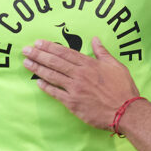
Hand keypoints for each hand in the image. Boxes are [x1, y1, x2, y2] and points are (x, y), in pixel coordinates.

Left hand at [23, 37, 139, 129]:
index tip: (38, 43)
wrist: (125, 110)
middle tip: (26, 50)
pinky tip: (37, 82)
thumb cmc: (123, 88)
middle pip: (55, 62)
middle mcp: (80, 74)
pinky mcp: (72, 103)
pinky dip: (46, 87)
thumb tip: (95, 39)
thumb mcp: (116, 66)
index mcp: (89, 64)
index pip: (65, 52)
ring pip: (52, 75)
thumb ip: (103, 52)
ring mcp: (74, 88)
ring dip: (38, 68)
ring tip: (26, 63)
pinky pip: (55, 93)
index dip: (50, 47)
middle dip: (38, 55)